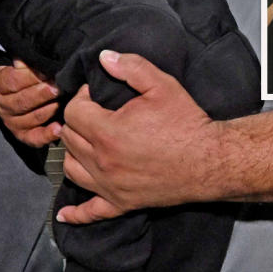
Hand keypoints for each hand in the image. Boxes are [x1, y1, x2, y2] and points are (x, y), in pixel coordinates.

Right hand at [0, 60, 60, 146]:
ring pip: (28, 119)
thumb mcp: (21, 63)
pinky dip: (46, 135)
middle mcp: (2, 105)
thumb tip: (35, 56)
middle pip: (21, 101)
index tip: (47, 72)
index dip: (30, 76)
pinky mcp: (22, 135)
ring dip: (47, 111)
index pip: (12, 81)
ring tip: (60, 103)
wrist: (15, 91)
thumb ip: (26, 61)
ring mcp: (11, 122)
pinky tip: (58, 128)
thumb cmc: (23, 73)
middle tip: (57, 88)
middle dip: (41, 94)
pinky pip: (33, 138)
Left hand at [57, 50, 221, 222]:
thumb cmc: (186, 122)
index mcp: (108, 132)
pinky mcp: (121, 203)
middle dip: (78, 121)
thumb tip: (104, 57)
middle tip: (95, 112)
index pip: (73, 112)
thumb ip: (131, 68)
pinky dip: (75, 213)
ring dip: (74, 152)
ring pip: (71, 168)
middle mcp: (102, 162)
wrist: (208, 159)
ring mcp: (109, 186)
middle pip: (69, 138)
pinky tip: (64, 214)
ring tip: (87, 141)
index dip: (82, 97)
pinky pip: (90, 212)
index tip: (96, 93)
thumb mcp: (162, 85)